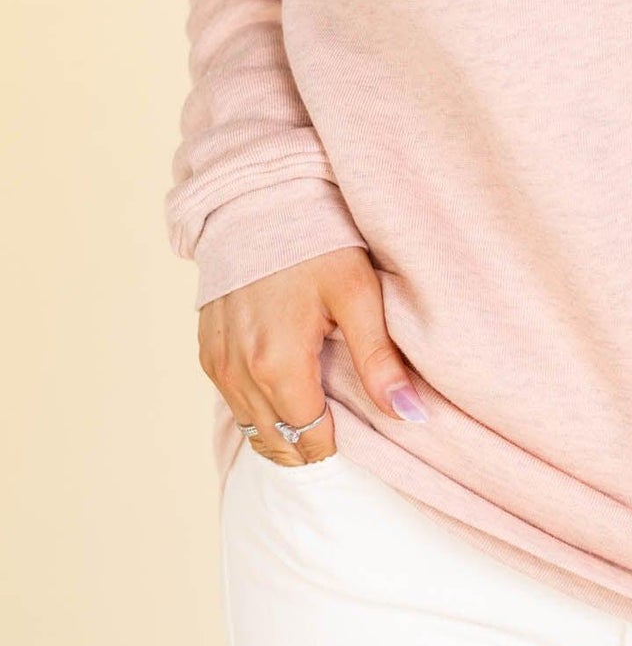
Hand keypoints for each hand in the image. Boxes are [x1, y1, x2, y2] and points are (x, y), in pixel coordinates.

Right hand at [198, 246, 426, 465]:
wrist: (258, 203)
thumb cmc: (315, 243)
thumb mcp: (358, 294)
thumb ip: (380, 359)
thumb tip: (409, 414)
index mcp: (277, 365)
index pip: (310, 440)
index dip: (338, 441)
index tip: (359, 422)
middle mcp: (239, 373)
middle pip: (278, 443)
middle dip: (311, 442)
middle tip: (343, 419)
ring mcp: (218, 364)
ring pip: (253, 429)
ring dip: (284, 430)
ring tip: (318, 407)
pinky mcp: (207, 352)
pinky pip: (234, 403)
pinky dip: (260, 408)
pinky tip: (287, 387)